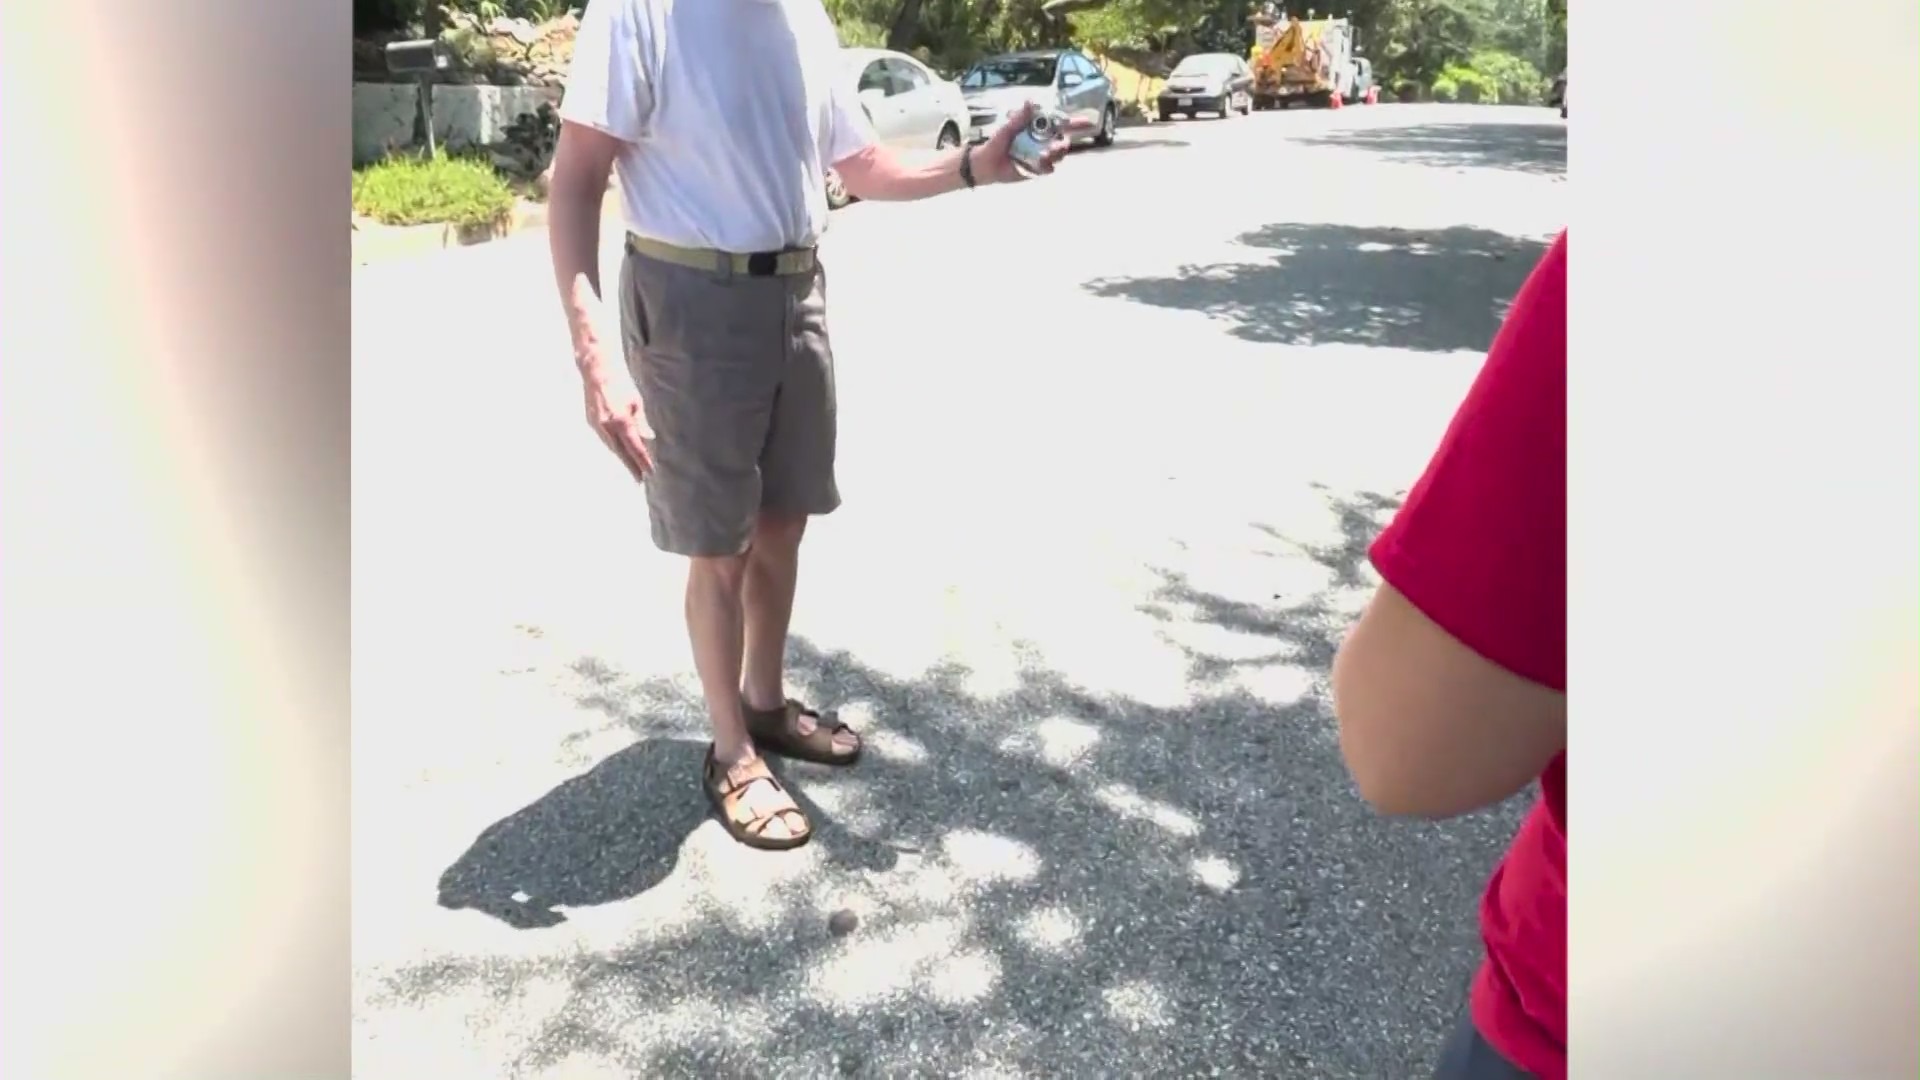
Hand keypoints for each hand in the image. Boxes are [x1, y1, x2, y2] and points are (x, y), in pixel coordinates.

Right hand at [580, 360, 653, 482]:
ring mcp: (598, 425)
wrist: (597, 372)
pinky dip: (613, 448)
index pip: (635, 447)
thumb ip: (641, 421)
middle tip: (640, 479)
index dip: (642, 460)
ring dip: (622, 459)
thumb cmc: (621, 384)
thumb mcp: (636, 401)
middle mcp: (608, 426)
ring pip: (612, 447)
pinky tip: (620, 453)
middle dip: (631, 466)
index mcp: (622, 420)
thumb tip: (649, 438)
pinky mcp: (592, 422)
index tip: (649, 471)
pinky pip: (605, 440)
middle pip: (621, 452)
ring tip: (632, 468)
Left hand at [974, 102, 1095, 183]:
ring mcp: (1041, 156)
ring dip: (1056, 154)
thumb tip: (1030, 101)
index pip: (1061, 125)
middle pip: (1063, 141)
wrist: (985, 164)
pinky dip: (1047, 167)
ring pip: (1058, 156)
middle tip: (1058, 145)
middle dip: (1064, 143)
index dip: (1076, 123)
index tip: (1089, 122)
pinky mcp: (1036, 170)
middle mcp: (1043, 142)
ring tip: (1045, 154)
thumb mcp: (1007, 128)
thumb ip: (1020, 117)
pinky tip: (1040, 165)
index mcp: (1039, 129)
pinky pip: (1048, 169)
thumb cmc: (995, 143)